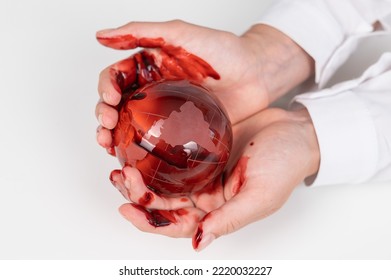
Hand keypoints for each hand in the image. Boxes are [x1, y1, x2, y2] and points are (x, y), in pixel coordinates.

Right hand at [95, 20, 313, 150]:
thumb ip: (143, 32)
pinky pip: (154, 143)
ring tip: (109, 147)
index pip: (115, 78)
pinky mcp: (179, 131)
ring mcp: (165, 112)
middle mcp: (153, 90)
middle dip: (104, 116)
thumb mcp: (182, 34)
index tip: (111, 101)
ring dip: (114, 136)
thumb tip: (101, 36)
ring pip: (130, 126)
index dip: (105, 89)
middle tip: (106, 127)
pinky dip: (139, 151)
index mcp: (149, 67)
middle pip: (117, 105)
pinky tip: (133, 159)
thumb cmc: (224, 52)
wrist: (256, 75)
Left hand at [112, 107, 319, 250]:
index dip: (150, 222)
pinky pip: (172, 153)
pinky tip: (140, 144)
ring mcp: (201, 170)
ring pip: (163, 179)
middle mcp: (205, 194)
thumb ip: (230, 219)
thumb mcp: (260, 195)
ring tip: (121, 164)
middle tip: (122, 177)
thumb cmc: (285, 164)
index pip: (177, 225)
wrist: (295, 131)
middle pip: (163, 202)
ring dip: (141, 175)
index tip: (127, 210)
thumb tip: (199, 243)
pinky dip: (155, 152)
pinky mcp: (201, 147)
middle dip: (138, 195)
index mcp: (217, 213)